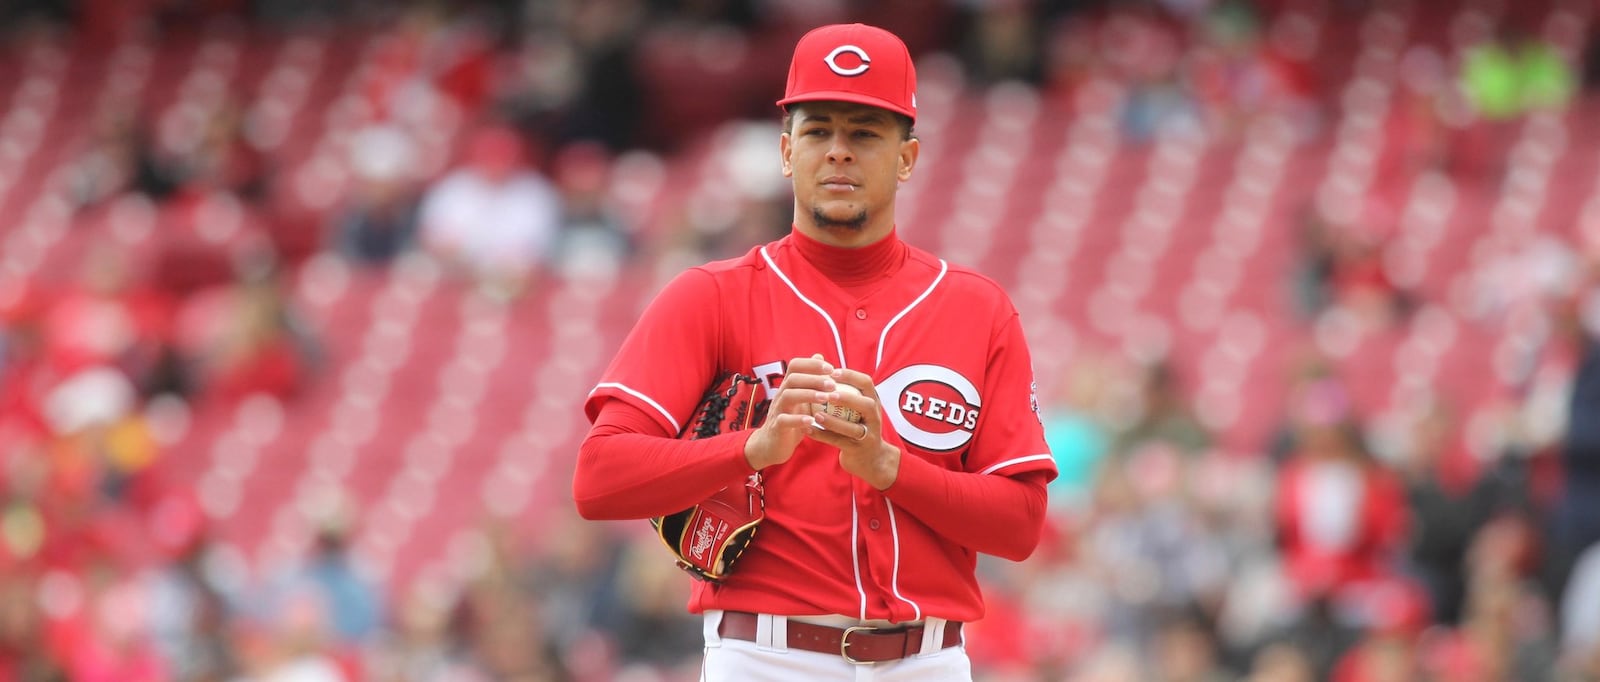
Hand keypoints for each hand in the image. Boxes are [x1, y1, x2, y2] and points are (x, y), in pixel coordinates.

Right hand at [744, 354, 834, 469]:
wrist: (771, 445)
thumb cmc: (791, 418)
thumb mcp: (802, 398)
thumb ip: (810, 379)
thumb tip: (819, 356)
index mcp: (788, 386)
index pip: (795, 365)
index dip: (812, 364)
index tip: (831, 369)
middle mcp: (781, 395)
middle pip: (793, 378)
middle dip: (814, 379)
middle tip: (833, 384)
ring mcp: (777, 410)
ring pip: (788, 396)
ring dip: (808, 395)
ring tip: (826, 398)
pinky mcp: (777, 427)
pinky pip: (784, 420)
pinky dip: (798, 420)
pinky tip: (812, 421)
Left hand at [806, 367, 899, 489]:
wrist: (870, 460)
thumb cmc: (857, 425)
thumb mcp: (856, 406)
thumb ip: (840, 385)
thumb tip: (818, 358)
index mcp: (873, 401)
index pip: (867, 383)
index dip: (851, 376)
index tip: (832, 372)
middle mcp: (874, 417)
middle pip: (866, 405)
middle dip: (847, 399)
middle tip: (828, 394)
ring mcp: (868, 435)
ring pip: (852, 428)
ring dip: (833, 421)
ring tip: (815, 414)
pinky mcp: (858, 450)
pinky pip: (839, 442)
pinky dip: (822, 436)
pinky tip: (808, 430)